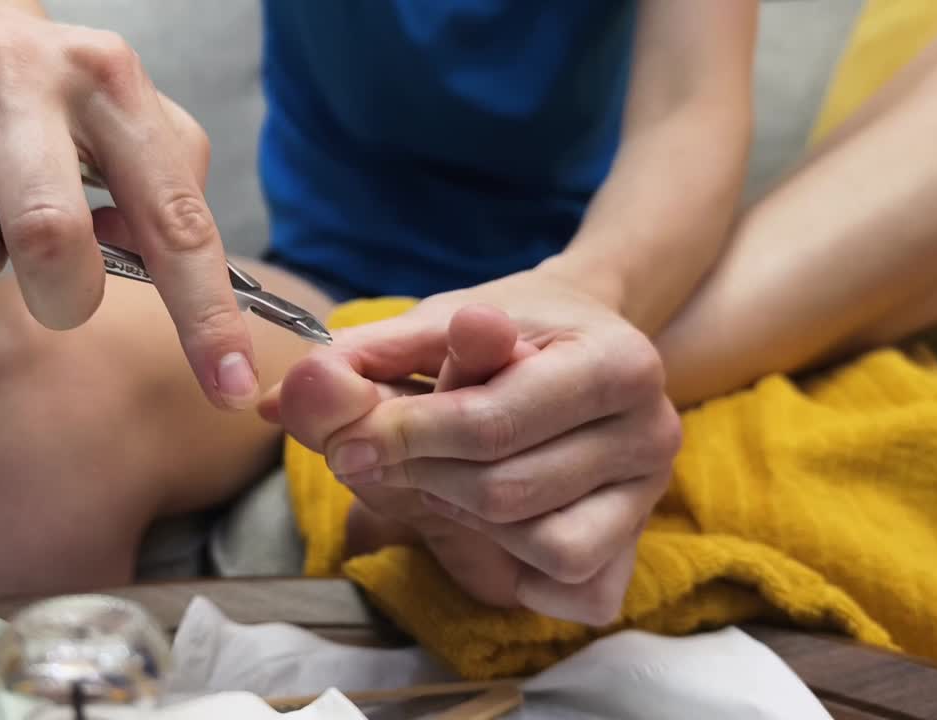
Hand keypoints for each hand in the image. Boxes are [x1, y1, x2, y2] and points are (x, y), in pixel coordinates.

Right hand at [0, 1, 258, 408]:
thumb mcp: (135, 125)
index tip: (230, 385)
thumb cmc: (60, 98)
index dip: (204, 313)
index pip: (173, 219)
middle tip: (58, 283)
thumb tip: (149, 270)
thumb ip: (167, 199)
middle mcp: (19, 68)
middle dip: (62, 295)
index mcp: (110, 80)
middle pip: (48, 238)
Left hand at [265, 273, 680, 623]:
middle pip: (504, 489)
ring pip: (536, 542)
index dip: (402, 437)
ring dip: (462, 516)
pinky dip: (520, 569)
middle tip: (372, 456)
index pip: (491, 421)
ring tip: (441, 475)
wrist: (588, 342)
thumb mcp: (439, 321)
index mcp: (617, 360)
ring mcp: (650, 494)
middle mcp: (652, 429)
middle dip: (420, 478)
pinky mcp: (638, 546)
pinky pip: (571, 587)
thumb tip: (284, 394)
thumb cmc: (508, 331)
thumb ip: (365, 356)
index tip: (344, 440)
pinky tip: (491, 523)